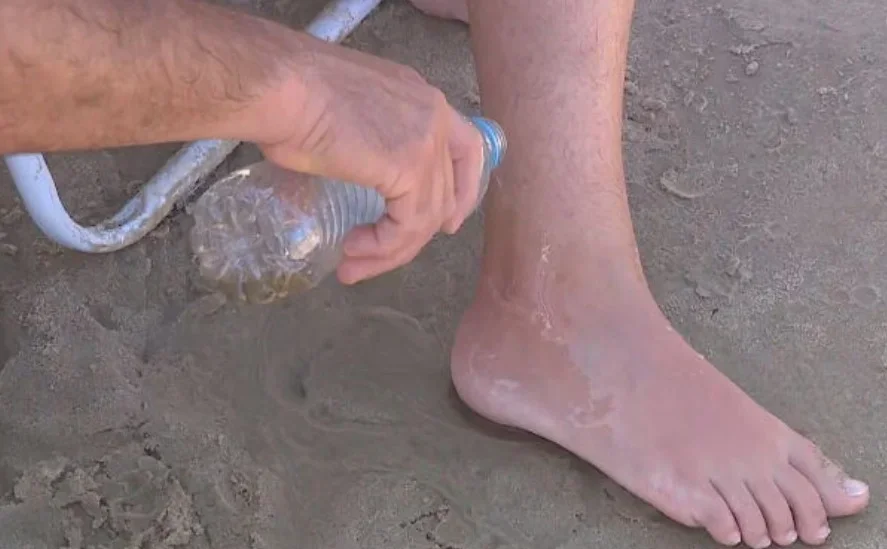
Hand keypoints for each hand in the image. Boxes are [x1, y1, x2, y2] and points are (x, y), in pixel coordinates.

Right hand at [257, 35, 484, 283]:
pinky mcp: (410, 166)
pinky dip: (383, 246)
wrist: (276, 87)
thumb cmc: (289, 97)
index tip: (445, 224)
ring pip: (426, 216)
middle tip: (378, 258)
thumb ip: (370, 144)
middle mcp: (434, 114)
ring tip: (353, 262)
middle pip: (447, 192)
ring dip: (390, 250)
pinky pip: (408, 224)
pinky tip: (353, 248)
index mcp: (421, 98)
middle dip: (414, 236)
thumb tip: (358, 172)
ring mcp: (427, 139)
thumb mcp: (347, 118)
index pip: (467, 150)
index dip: (463, 192)